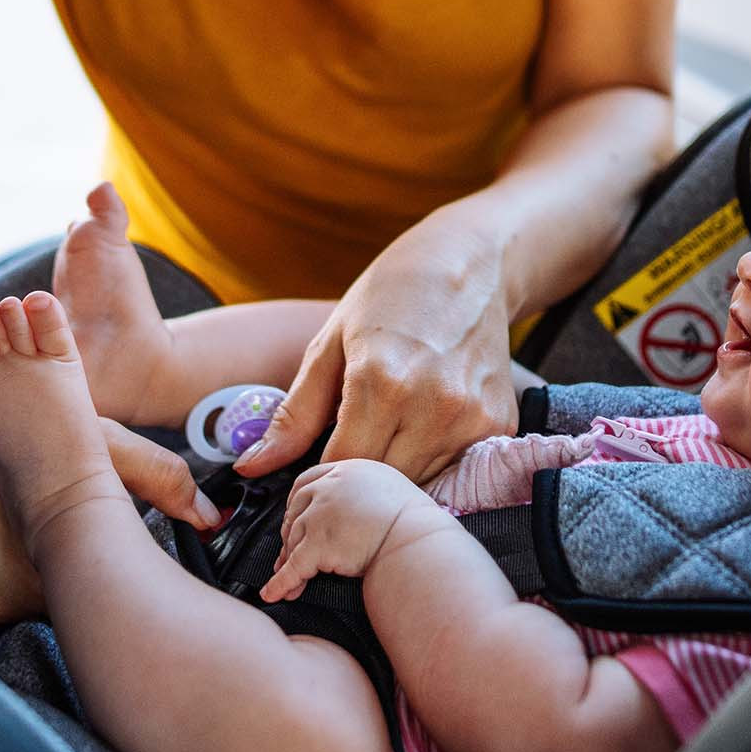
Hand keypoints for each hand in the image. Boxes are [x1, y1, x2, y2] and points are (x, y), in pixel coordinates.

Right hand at [0, 414, 220, 624]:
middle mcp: (30, 592)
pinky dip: (34, 583)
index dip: (135, 584)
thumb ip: (160, 480)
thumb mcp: (101, 448)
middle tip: (101, 554)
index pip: (119, 594)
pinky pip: (25, 608)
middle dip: (101, 584)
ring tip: (58, 543)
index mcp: (68, 556)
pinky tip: (29, 548)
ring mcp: (0, 603)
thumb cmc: (28, 439)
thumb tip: (213, 518)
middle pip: (89, 607)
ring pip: (59, 610)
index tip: (146, 578)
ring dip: (66, 585)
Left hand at [237, 218, 519, 482]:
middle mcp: (432, 405)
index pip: (342, 467)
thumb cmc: (391, 297)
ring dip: (397, 470)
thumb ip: (293, 415)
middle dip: (359, 476)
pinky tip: (423, 425)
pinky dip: (433, 460)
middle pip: (382, 483)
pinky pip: (455, 470)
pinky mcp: (498, 424)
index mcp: (380, 382)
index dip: (322, 473)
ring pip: (420, 485)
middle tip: (350, 445)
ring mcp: (471, 418)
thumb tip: (251, 467)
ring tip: (389, 429)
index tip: (314, 463)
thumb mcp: (329, 344)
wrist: (469, 266)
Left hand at [260, 460, 441, 602]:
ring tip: (289, 580)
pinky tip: (274, 593)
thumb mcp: (391, 490)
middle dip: (291, 534)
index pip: (309, 481)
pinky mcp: (318, 543)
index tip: (295, 517)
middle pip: (296, 510)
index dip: (298, 503)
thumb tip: (351, 513)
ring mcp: (322, 513)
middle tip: (288, 553)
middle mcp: (331, 486)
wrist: (422, 544)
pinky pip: (294, 567)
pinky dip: (281, 583)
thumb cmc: (418, 525)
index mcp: (350, 469)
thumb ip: (365, 493)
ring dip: (289, 562)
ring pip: (294, 539)